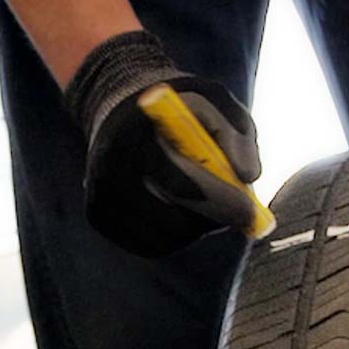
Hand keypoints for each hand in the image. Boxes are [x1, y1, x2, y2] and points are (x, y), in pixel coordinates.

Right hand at [65, 31, 260, 257]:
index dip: (218, 201)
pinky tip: (179, 210)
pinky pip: (149, 245)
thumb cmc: (179, 108)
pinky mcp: (98, 216)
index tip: (250, 213)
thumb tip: (248, 176)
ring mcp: (99, 194)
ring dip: (194, 229)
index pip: (177, 180)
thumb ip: (235, 133)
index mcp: (135, 131)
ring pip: (163, 239)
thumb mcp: (214, 103)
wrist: (123, 109)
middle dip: (210, 221)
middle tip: (237, 216)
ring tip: (205, 202)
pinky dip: (173, 237)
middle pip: (170, 220)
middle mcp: (109, 165)